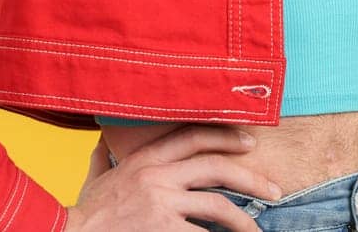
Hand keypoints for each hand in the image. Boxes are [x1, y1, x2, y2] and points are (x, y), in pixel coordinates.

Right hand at [65, 124, 282, 231]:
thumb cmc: (83, 211)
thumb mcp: (97, 176)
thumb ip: (106, 157)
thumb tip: (102, 142)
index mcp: (146, 158)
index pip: (195, 136)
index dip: (226, 135)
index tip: (250, 141)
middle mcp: (158, 175)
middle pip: (217, 167)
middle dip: (251, 178)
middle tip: (274, 190)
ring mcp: (161, 202)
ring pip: (217, 205)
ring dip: (243, 220)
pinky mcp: (162, 228)